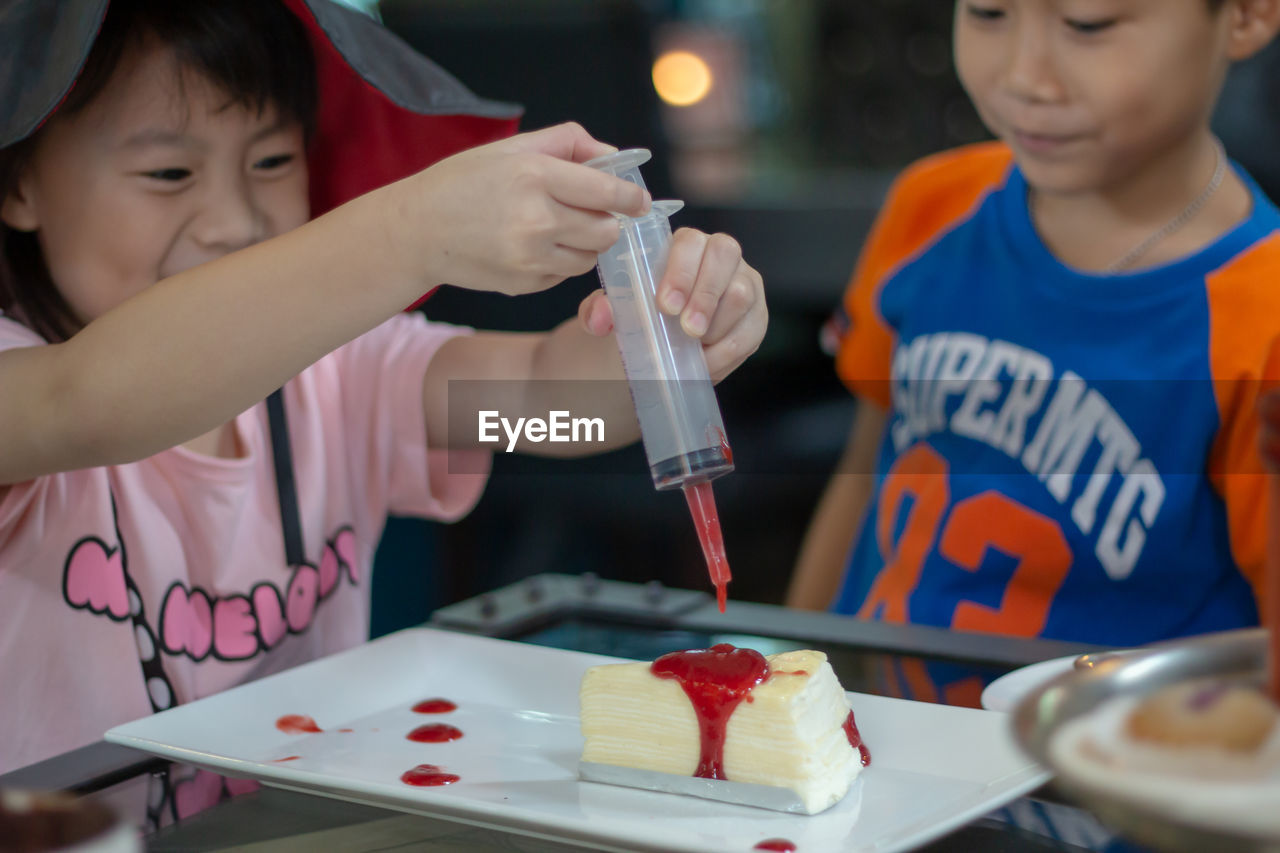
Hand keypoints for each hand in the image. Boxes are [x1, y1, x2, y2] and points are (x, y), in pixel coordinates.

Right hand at [400, 123, 649, 295]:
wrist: (416, 231)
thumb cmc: (462, 183)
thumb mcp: (510, 148)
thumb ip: (566, 142)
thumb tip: (612, 154)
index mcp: (534, 176)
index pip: (607, 192)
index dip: (631, 198)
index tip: (639, 200)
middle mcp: (536, 220)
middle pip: (607, 230)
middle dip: (607, 221)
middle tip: (593, 212)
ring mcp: (530, 258)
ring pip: (590, 258)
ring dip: (586, 244)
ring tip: (559, 228)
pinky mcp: (524, 284)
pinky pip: (563, 275)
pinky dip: (560, 262)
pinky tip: (533, 246)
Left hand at [578, 227, 766, 380]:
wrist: (660, 348)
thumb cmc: (640, 318)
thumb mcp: (614, 314)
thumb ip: (599, 311)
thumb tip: (601, 316)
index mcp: (684, 245)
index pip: (690, 241)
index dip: (681, 271)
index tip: (665, 306)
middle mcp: (720, 256)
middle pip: (726, 255)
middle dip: (705, 295)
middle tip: (686, 330)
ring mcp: (744, 283)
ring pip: (743, 294)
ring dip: (716, 325)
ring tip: (692, 347)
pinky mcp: (757, 316)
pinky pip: (752, 330)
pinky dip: (727, 351)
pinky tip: (706, 363)